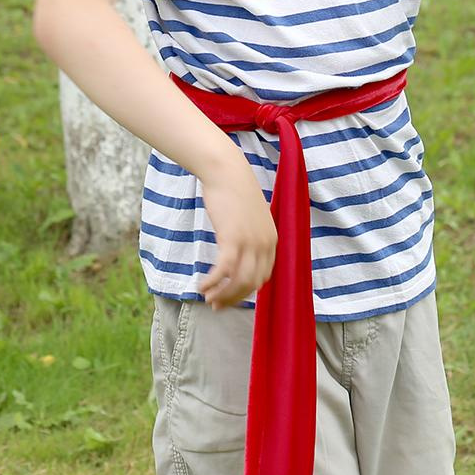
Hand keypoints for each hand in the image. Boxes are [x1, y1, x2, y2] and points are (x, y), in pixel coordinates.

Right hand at [194, 161, 277, 307]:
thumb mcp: (250, 218)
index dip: (246, 292)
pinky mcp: (233, 239)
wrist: (227, 171)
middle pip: (252, 284)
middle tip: (216, 304)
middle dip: (233, 298)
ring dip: (222, 294)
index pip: (263, 278)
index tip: (230, 296)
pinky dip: (213, 282)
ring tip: (207, 297)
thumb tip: (239, 253)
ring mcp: (251, 243)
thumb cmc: (234, 192)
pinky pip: (224, 271)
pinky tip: (202, 286)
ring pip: (239, 282)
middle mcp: (265, 245)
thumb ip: (251, 236)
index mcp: (272, 240)